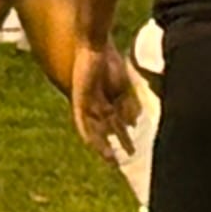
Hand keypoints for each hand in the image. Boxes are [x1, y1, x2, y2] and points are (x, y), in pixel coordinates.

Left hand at [74, 43, 143, 159]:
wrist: (94, 48)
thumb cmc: (108, 62)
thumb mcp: (121, 89)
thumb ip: (126, 106)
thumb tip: (132, 124)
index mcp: (107, 102)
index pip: (115, 126)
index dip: (122, 139)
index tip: (131, 152)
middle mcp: (96, 106)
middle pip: (104, 131)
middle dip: (112, 146)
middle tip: (118, 163)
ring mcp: (86, 104)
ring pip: (93, 130)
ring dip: (101, 144)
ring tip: (110, 159)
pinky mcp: (78, 99)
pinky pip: (80, 120)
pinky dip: (87, 131)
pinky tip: (91, 143)